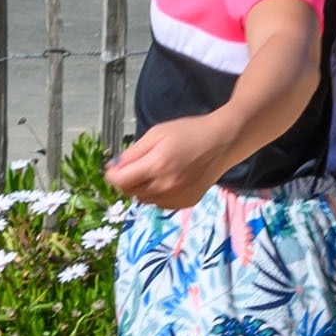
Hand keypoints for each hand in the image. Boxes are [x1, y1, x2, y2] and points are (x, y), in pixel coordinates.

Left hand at [103, 114, 237, 209]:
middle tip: (136, 166)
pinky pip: (160, 204)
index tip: (113, 168)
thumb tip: (115, 167)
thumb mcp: (156, 133)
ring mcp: (176, 197)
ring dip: (142, 188)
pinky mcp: (185, 203)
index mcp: (156, 166)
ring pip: (144, 199)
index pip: (120, 182)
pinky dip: (157, 194)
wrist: (222, 143)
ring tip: (154, 171)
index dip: (112, 175)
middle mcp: (165, 186)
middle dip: (127, 180)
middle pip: (131, 192)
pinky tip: (166, 180)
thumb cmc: (188, 132)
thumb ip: (134, 152)